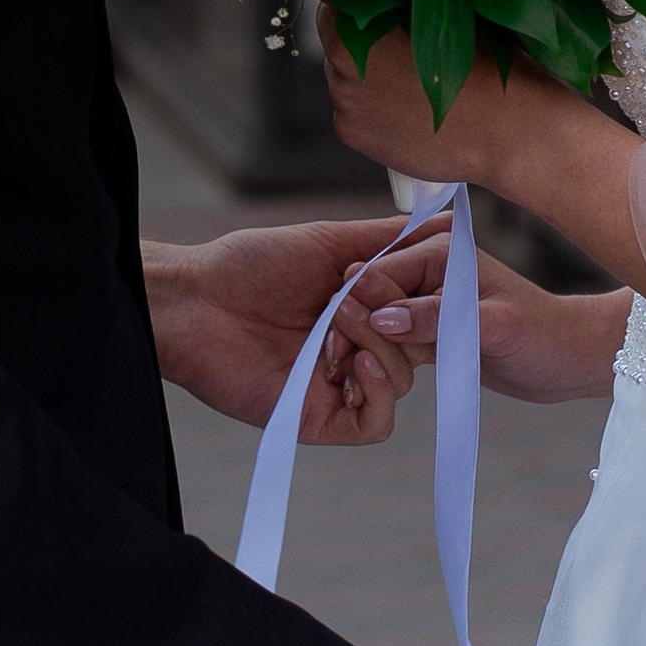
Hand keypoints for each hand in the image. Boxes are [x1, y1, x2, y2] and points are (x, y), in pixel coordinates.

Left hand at [143, 214, 450, 444]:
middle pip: (417, 350)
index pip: (420, 315)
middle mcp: (354, 350)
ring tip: (338, 322)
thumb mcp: (331, 243)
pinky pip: (376, 424)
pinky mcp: (320, 418)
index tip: (408, 272)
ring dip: (378, 345)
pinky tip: (356, 364)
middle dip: (396, 318)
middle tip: (352, 297)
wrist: (195, 301)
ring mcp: (338, 386)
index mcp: (361, 313)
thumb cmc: (250, 267)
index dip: (422, 297)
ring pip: (400, 382)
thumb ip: (389, 240)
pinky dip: (377, 393)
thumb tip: (449, 221)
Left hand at [318, 12, 524, 189]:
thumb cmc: (482, 64)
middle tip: (400, 53)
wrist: (499, 128)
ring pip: (345, 80)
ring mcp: (344, 100)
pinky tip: (406, 115)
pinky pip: (354, 115)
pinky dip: (372, 114)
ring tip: (410, 89)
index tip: (365, 2)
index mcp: (359, 21)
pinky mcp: (352, 133)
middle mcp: (340, 60)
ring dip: (366, 81)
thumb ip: (405, 3)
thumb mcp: (444, 15)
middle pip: (336, 42)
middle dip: (360, 43)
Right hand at [346, 242, 632, 406]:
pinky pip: (392, 341)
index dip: (354, 307)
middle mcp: (428, 269)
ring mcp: (427, 300)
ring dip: (364, 347)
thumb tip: (379, 319)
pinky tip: (367, 381)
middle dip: (354, 328)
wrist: (568, 358)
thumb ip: (436, 319)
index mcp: (439, 252)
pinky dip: (382, 359)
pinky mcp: (429, 329)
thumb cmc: (541, 336)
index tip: (335, 341)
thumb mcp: (491, 327)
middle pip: (371, 297)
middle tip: (337, 365)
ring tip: (346, 377)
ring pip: (377, 322)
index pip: (379, 274)